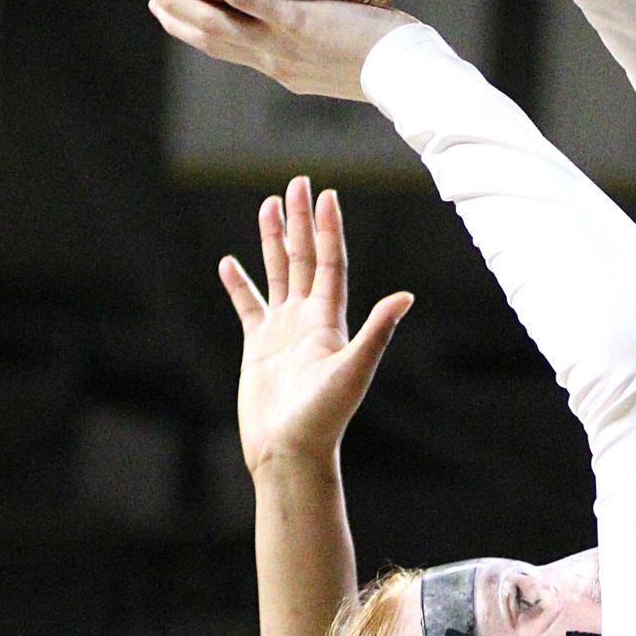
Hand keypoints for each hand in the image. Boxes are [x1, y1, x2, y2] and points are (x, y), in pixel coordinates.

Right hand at [144, 0, 409, 99]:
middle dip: (177, 20)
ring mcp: (281, 44)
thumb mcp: (346, 55)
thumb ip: (327, 38)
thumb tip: (332, 15)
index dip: (199, 35)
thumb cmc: (389, 61)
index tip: (176, 19)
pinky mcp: (296, 24)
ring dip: (180, 4)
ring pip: (216, 26)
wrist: (404, 76)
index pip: (232, 51)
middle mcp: (274, 61)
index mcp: (284, 69)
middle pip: (212, 41)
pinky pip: (247, 1)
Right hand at [224, 176, 412, 478]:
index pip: (331, 264)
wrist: (290, 453)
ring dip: (274, 241)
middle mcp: (309, 321)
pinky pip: (248, 307)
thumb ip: (377, 331)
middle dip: (301, 221)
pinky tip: (229, 263)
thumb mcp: (353, 371)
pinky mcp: (259, 348)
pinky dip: (240, 284)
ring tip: (268, 206)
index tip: (326, 195)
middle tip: (296, 183)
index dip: (329, 229)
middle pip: (306, 259)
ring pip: (278, 275)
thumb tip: (406, 297)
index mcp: (331, 321)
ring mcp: (283, 332)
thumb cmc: (324, 418)